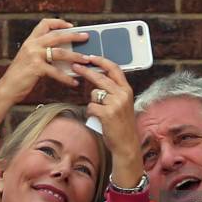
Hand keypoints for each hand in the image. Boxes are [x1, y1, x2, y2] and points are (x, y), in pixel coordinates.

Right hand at [0, 18, 90, 128]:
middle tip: (86, 37)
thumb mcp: (29, 59)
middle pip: (56, 35)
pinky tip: (74, 82)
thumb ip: (42, 54)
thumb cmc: (20, 76)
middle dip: (73, 36)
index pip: (45, 24)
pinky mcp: (36, 68)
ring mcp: (34, 55)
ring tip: (86, 60)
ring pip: (60, 52)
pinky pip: (56, 71)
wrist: (7, 88)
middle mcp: (32, 45)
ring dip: (75, 56)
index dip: (59, 23)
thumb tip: (63, 54)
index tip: (71, 26)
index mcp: (30, 41)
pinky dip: (67, 78)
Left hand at [72, 56, 143, 188]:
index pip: (114, 69)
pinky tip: (98, 119)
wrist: (127, 144)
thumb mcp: (123, 105)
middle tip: (75, 66)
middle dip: (86, 70)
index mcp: (127, 90)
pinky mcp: (107, 114)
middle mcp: (123, 94)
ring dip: (93, 102)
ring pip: (94, 93)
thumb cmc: (122, 125)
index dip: (102, 61)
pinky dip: (91, 113)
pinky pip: (91, 107)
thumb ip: (114, 92)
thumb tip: (97, 83)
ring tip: (101, 113)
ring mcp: (115, 104)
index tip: (91, 57)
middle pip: (100, 77)